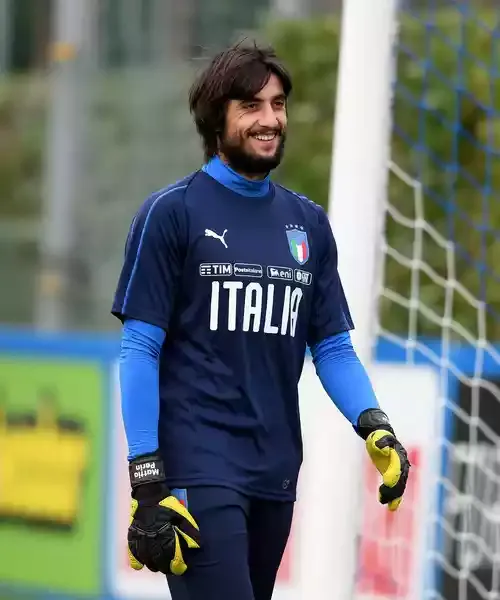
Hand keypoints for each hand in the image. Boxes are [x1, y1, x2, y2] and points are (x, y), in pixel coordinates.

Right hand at [127, 454, 200, 574]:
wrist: (149, 494)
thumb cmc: (168, 505)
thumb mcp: (182, 516)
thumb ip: (189, 531)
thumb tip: (198, 545)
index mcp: (165, 534)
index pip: (172, 557)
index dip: (178, 566)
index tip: (182, 568)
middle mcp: (152, 539)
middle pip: (159, 561)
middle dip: (166, 567)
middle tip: (171, 567)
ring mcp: (141, 538)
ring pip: (146, 560)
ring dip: (153, 564)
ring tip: (159, 565)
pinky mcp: (132, 535)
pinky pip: (133, 553)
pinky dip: (137, 560)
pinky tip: (141, 564)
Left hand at [355, 409, 410, 510]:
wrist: (380, 437)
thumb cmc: (377, 436)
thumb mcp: (376, 437)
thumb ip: (380, 442)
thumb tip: (382, 449)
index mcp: (399, 454)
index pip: (397, 467)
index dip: (393, 475)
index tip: (386, 483)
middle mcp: (403, 463)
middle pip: (400, 479)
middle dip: (393, 490)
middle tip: (384, 499)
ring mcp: (400, 470)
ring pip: (400, 486)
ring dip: (395, 496)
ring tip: (389, 506)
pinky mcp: (395, 475)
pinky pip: (397, 488)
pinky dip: (395, 497)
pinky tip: (391, 507)